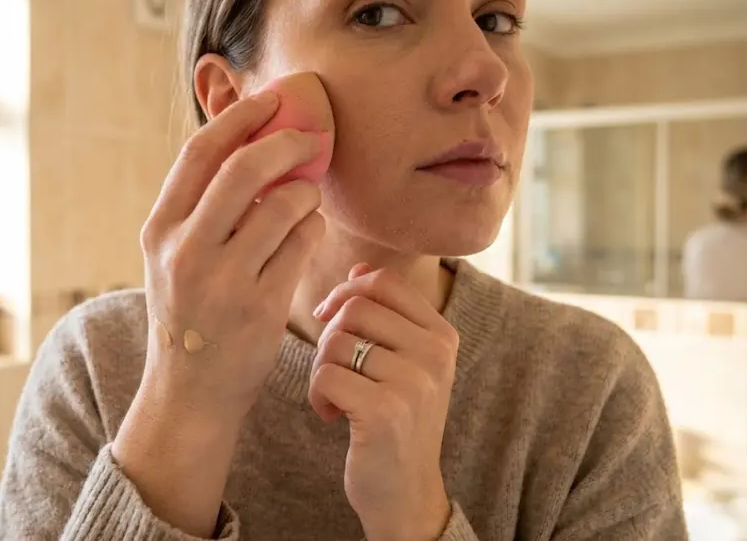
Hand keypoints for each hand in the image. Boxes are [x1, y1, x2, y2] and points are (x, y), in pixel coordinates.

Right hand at [112, 91, 325, 536]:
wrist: (189, 393)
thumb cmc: (189, 315)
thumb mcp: (172, 258)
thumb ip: (201, 207)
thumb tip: (254, 144)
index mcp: (159, 230)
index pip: (200, 153)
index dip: (240, 117)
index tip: (271, 98)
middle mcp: (185, 251)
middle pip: (245, 167)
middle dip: (287, 142)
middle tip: (311, 138)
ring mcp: (223, 281)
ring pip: (283, 204)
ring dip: (306, 191)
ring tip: (306, 198)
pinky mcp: (261, 307)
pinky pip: (303, 243)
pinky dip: (313, 227)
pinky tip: (308, 232)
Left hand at [309, 264, 456, 540]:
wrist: (406, 492)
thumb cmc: (397, 421)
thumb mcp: (404, 363)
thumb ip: (385, 315)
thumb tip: (359, 268)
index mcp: (442, 335)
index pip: (383, 282)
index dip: (346, 291)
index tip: (330, 318)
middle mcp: (435, 354)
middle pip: (354, 308)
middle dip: (329, 335)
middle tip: (332, 369)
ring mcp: (414, 382)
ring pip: (336, 342)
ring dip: (320, 370)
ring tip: (333, 396)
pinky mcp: (385, 410)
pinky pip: (326, 375)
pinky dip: (317, 395)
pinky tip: (332, 416)